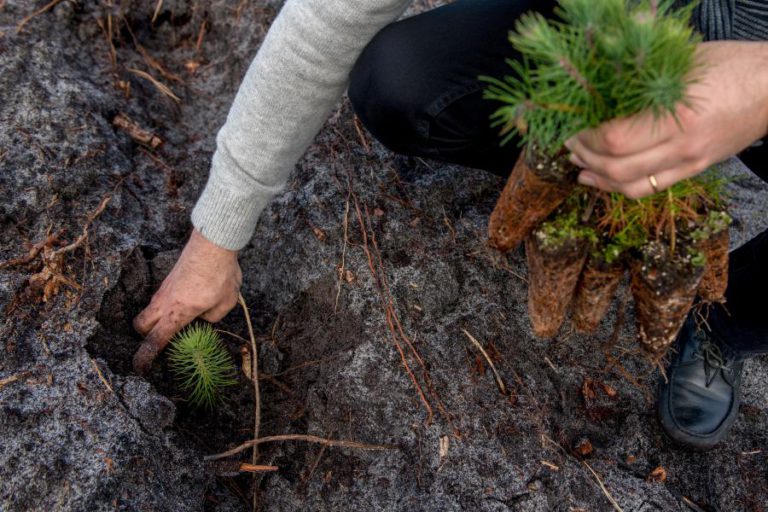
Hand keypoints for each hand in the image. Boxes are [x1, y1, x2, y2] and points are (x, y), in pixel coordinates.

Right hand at [132, 229, 241, 375]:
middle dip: (145, 337)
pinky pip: (160, 299)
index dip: (145, 357)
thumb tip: (203, 318)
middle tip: (162, 341)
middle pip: (140, 325)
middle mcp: (164, 302)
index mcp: (176, 314)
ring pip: (149, 310)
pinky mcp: (169, 279)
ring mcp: (164, 289)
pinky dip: (165, 306)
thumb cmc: (220, 275)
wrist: (213, 243)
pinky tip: (187, 303)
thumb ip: (212, 317)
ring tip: (178, 323)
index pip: (155, 341)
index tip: (139, 368)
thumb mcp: (224, 304)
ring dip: (156, 320)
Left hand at [565, 41, 767, 198]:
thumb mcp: (684, 61)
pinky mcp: (694, 170)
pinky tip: (600, 179)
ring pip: (631, 185)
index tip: (572, 124)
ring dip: (598, 177)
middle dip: (586, 157)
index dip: (587, 136)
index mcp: (677, 115)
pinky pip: (649, 189)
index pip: (616, 139)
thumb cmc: (730, 66)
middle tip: (569, 143)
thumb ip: (643, 74)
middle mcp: (682, 146)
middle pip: (617, 167)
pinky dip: (618, 187)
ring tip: (578, 163)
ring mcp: (689, 162)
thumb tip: (596, 74)